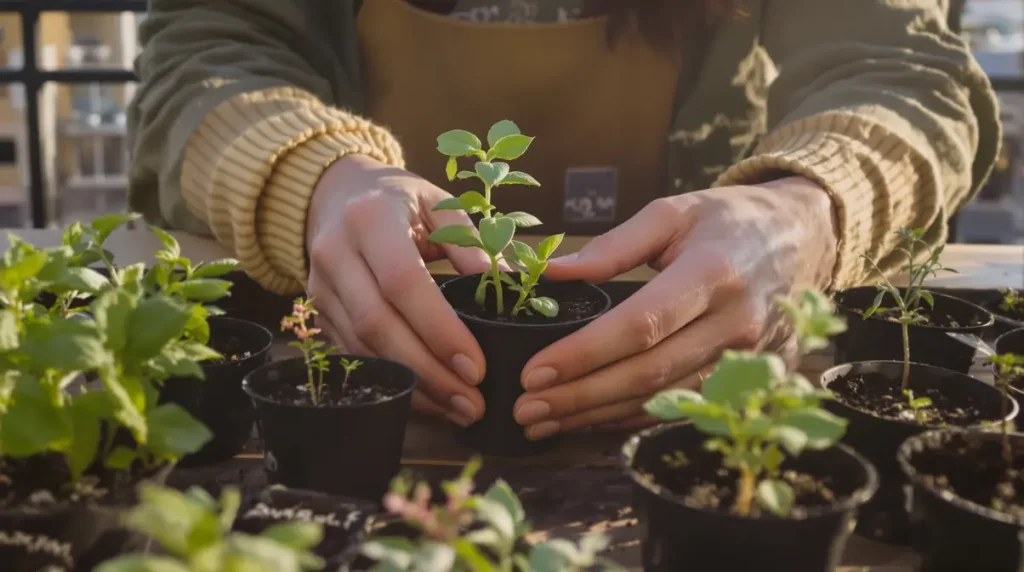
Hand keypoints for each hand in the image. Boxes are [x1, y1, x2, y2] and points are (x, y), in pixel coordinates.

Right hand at [305, 154, 487, 425]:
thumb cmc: (399, 200)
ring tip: (459, 408)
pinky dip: (393, 382)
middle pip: (378, 324)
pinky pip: (355, 357)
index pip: (403, 283)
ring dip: (413, 386)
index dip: (439, 329)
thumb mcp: (439, 203)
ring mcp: (319, 288)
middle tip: (472, 403)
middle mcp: (335, 253)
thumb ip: (472, 241)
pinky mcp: (318, 314)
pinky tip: (430, 399)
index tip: (476, 366)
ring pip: (363, 349)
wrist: (336, 194)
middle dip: (428, 371)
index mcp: (370, 219)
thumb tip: (507, 285)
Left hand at [512, 176, 838, 438]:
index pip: (640, 326)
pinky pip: (685, 407)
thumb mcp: (674, 212)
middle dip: (580, 397)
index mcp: (712, 273)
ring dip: (599, 416)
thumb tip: (552, 273)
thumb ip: (612, 245)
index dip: (584, 354)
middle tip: (526, 409)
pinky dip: (634, 418)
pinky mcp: (753, 380)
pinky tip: (592, 420)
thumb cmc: (731, 219)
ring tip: (546, 422)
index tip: (534, 371)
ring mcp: (749, 359)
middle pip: (648, 374)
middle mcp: (735, 323)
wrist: (806, 237)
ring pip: (664, 401)